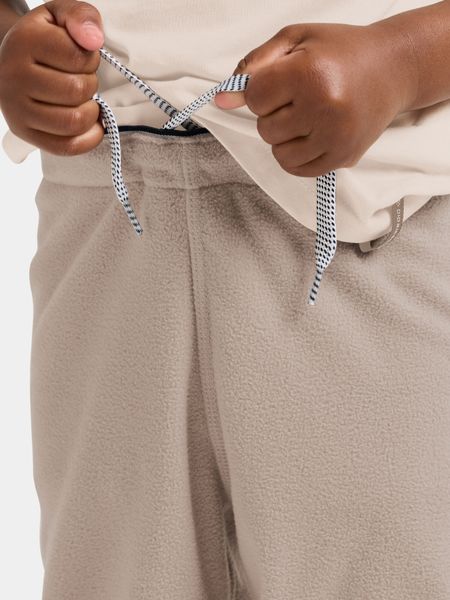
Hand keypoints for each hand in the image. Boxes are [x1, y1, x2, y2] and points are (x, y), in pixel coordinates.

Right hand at [0, 0, 104, 155]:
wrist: (15, 62)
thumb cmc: (46, 41)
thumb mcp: (61, 17)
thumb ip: (82, 17)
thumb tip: (93, 41)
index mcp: (24, 41)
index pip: (79, 57)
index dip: (91, 58)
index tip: (84, 58)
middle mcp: (14, 76)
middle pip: (77, 90)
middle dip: (91, 85)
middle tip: (83, 80)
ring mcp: (16, 108)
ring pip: (74, 121)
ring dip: (91, 112)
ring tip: (85, 100)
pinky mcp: (24, 132)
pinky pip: (66, 146)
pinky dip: (88, 138)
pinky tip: (91, 124)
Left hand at [214, 23, 415, 176]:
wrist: (392, 68)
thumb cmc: (340, 50)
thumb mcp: (295, 40)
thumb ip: (254, 66)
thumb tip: (221, 100)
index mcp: (309, 73)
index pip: (254, 99)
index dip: (262, 90)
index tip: (281, 81)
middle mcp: (324, 108)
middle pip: (265, 129)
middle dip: (274, 114)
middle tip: (299, 97)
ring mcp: (336, 137)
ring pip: (279, 153)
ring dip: (284, 137)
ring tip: (306, 117)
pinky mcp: (343, 157)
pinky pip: (298, 169)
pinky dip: (296, 155)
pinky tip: (310, 135)